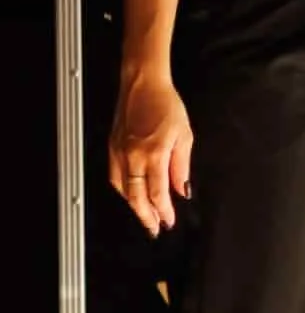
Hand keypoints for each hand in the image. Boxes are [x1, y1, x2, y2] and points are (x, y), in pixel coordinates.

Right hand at [110, 66, 193, 235]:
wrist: (142, 84)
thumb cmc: (165, 104)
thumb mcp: (184, 135)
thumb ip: (181, 166)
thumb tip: (182, 189)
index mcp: (153, 154)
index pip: (158, 193)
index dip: (164, 211)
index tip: (169, 222)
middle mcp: (133, 156)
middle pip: (137, 197)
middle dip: (146, 216)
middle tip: (154, 228)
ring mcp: (119, 152)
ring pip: (122, 189)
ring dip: (133, 206)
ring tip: (145, 216)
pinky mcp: (112, 147)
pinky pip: (115, 176)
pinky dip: (122, 190)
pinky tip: (130, 195)